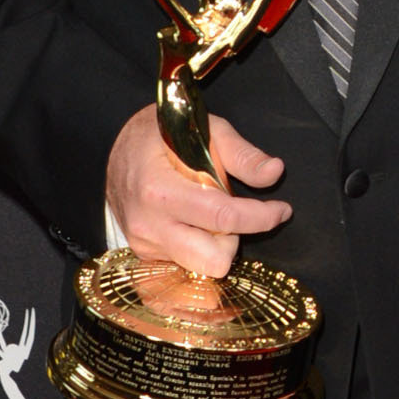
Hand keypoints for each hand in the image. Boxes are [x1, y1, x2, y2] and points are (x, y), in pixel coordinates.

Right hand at [104, 105, 288, 278]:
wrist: (117, 148)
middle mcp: (149, 224)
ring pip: (202, 267)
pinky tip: (194, 224)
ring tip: (208, 215)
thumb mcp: (206, 130)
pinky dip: (199, 248)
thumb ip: (242, 154)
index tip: (281, 210)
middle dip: (233, 240)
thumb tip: (274, 172)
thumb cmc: (163, 135)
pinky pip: (186, 265)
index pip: (223, 218)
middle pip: (214, 260)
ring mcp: (144, 243)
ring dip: (217, 245)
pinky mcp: (144, 254)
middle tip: (231, 212)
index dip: (261, 218)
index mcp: (160, 190)